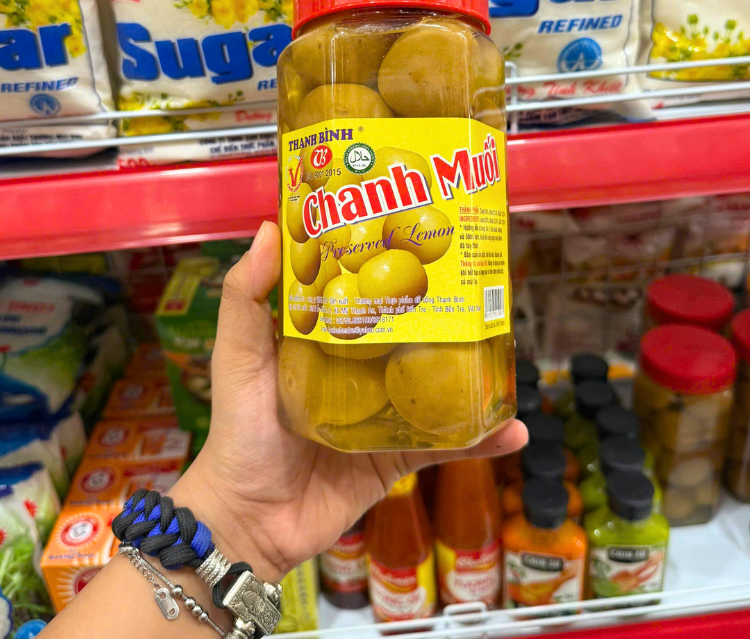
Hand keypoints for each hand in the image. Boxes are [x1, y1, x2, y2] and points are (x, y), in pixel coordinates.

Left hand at [173, 221, 526, 581]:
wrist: (251, 520)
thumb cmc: (239, 432)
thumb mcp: (239, 357)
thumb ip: (246, 298)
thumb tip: (267, 228)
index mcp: (321, 341)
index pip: (357, 292)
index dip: (383, 263)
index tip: (414, 228)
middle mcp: (356, 371)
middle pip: (406, 334)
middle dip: (441, 311)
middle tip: (477, 281)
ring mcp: (381, 414)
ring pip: (434, 385)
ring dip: (471, 371)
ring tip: (506, 346)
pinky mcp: (396, 457)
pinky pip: (443, 444)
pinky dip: (478, 440)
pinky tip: (511, 428)